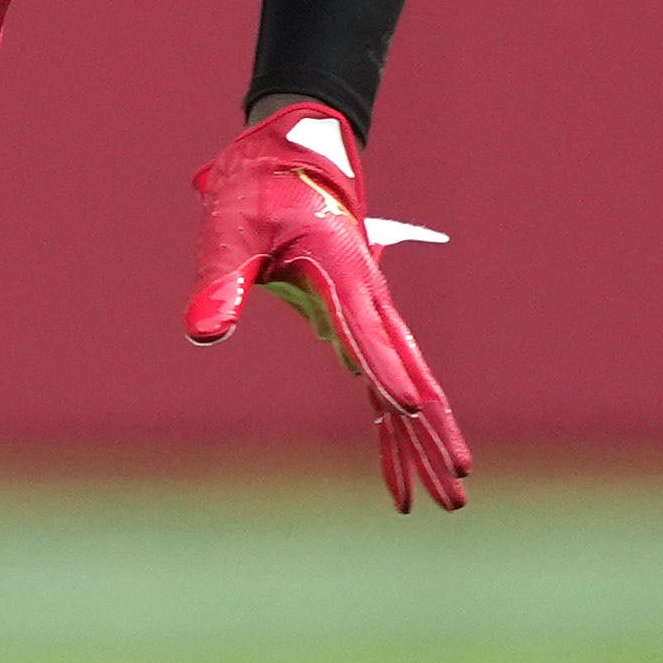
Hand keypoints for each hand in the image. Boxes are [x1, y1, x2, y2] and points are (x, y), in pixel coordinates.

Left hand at [183, 101, 471, 513]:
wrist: (287, 159)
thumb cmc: (258, 192)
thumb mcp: (229, 231)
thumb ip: (219, 282)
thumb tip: (203, 335)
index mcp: (344, 274)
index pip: (368, 333)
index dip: (387, 370)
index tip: (411, 409)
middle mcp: (368, 303)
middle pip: (411, 376)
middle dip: (433, 433)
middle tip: (459, 484)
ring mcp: (367, 321)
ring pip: (407, 391)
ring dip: (425, 445)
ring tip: (449, 502)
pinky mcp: (355, 332)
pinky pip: (380, 391)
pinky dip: (391, 436)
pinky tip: (400, 485)